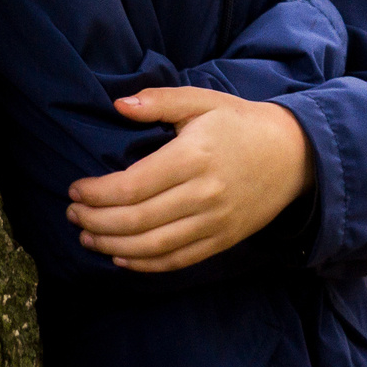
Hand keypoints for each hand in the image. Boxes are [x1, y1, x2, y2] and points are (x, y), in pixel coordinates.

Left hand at [67, 87, 311, 272]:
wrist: (294, 155)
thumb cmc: (240, 123)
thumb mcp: (202, 101)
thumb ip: (159, 102)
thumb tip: (118, 105)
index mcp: (193, 156)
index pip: (131, 186)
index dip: (96, 193)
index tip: (75, 189)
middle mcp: (203, 195)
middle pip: (136, 221)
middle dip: (95, 221)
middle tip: (72, 214)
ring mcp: (214, 223)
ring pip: (152, 246)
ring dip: (112, 245)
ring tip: (87, 236)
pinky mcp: (222, 241)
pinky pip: (177, 260)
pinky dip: (144, 264)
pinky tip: (120, 257)